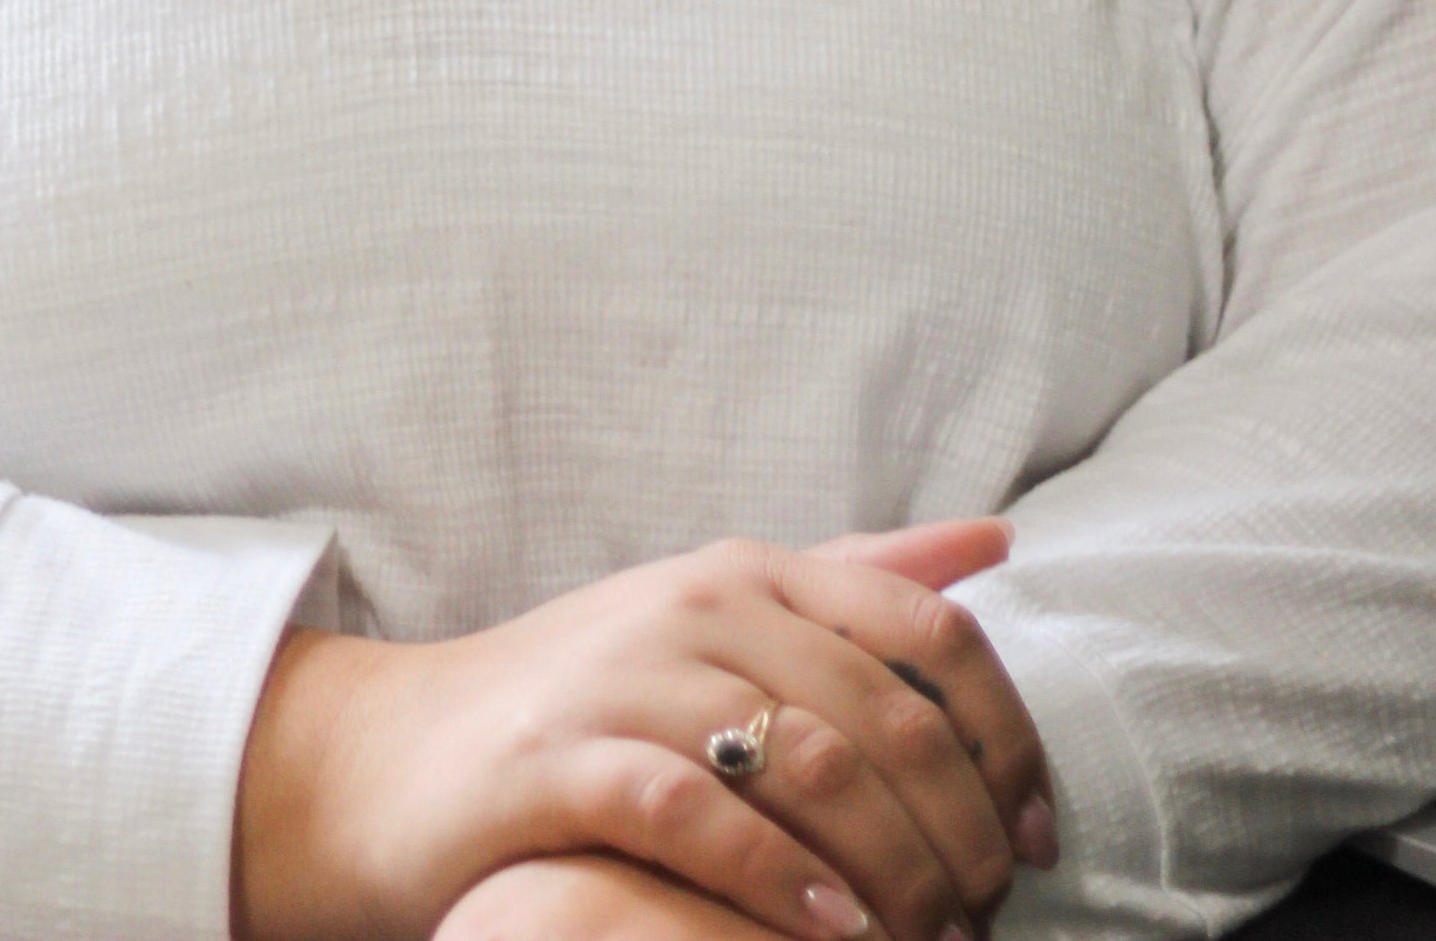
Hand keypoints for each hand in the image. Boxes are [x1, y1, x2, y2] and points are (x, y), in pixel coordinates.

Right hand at [233, 523, 1054, 940]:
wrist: (398, 756)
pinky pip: (699, 813)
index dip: (1006, 737)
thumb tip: (995, 534)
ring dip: (891, 870)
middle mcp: (697, 605)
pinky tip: (831, 936)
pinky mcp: (564, 758)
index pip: (928, 632)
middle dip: (959, 830)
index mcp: (749, 571)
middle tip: (985, 917)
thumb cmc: (585, 698)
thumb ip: (853, 582)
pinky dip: (780, 881)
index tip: (1037, 836)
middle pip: (884, 714)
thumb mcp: (719, 620)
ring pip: (809, 763)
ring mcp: (627, 676)